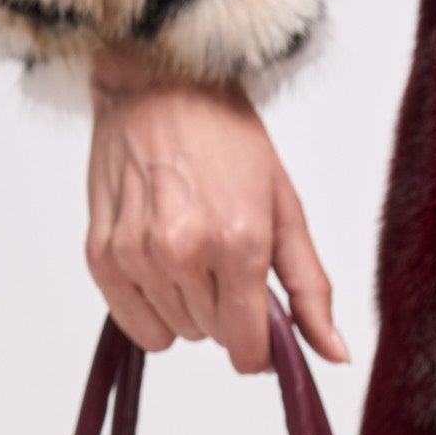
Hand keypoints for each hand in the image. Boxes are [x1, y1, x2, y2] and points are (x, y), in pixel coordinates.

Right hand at [85, 55, 347, 373]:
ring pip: (175, 333)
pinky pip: (135, 325)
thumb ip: (309, 287)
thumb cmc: (224, 134)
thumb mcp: (284, 205)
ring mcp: (137, 255)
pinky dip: (151, 309)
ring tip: (188, 248)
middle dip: (225, 311)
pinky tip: (159, 265)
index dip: (260, 347)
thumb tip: (333, 354)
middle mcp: (183, 252)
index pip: (248, 347)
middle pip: (213, 338)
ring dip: (187, 306)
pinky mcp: (102, 255)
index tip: (260, 322)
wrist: (157, 80)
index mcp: (238, 242)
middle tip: (222, 256)